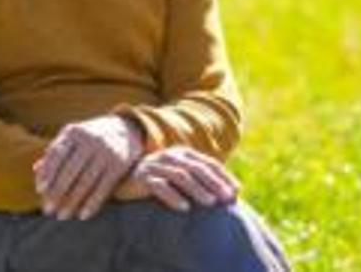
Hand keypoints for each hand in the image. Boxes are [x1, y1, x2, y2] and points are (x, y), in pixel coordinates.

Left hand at [33, 114, 143, 219]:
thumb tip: (36, 170)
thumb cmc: (90, 138)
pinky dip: (92, 203)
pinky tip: (83, 215)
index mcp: (74, 131)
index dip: (48, 172)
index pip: (57, 154)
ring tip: (62, 216)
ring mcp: (107, 151)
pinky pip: (103, 187)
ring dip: (72, 202)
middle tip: (48, 210)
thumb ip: (56, 152)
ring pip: (86, 181)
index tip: (40, 190)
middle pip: (70, 170)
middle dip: (57, 192)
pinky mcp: (119, 164)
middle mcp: (91, 139)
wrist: (126, 129)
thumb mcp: (73, 138)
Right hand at [113, 147, 238, 211]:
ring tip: (210, 203)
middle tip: (226, 198)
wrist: (124, 176)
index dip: (224, 177)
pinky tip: (184, 208)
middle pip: (197, 169)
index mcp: (184, 153)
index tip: (236, 192)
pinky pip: (159, 186)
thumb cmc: (160, 178)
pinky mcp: (142, 177)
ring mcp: (157, 165)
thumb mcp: (181, 174)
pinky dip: (173, 197)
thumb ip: (203, 180)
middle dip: (214, 183)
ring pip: (181, 176)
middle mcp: (172, 156)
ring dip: (197, 190)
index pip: (209, 163)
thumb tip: (233, 194)